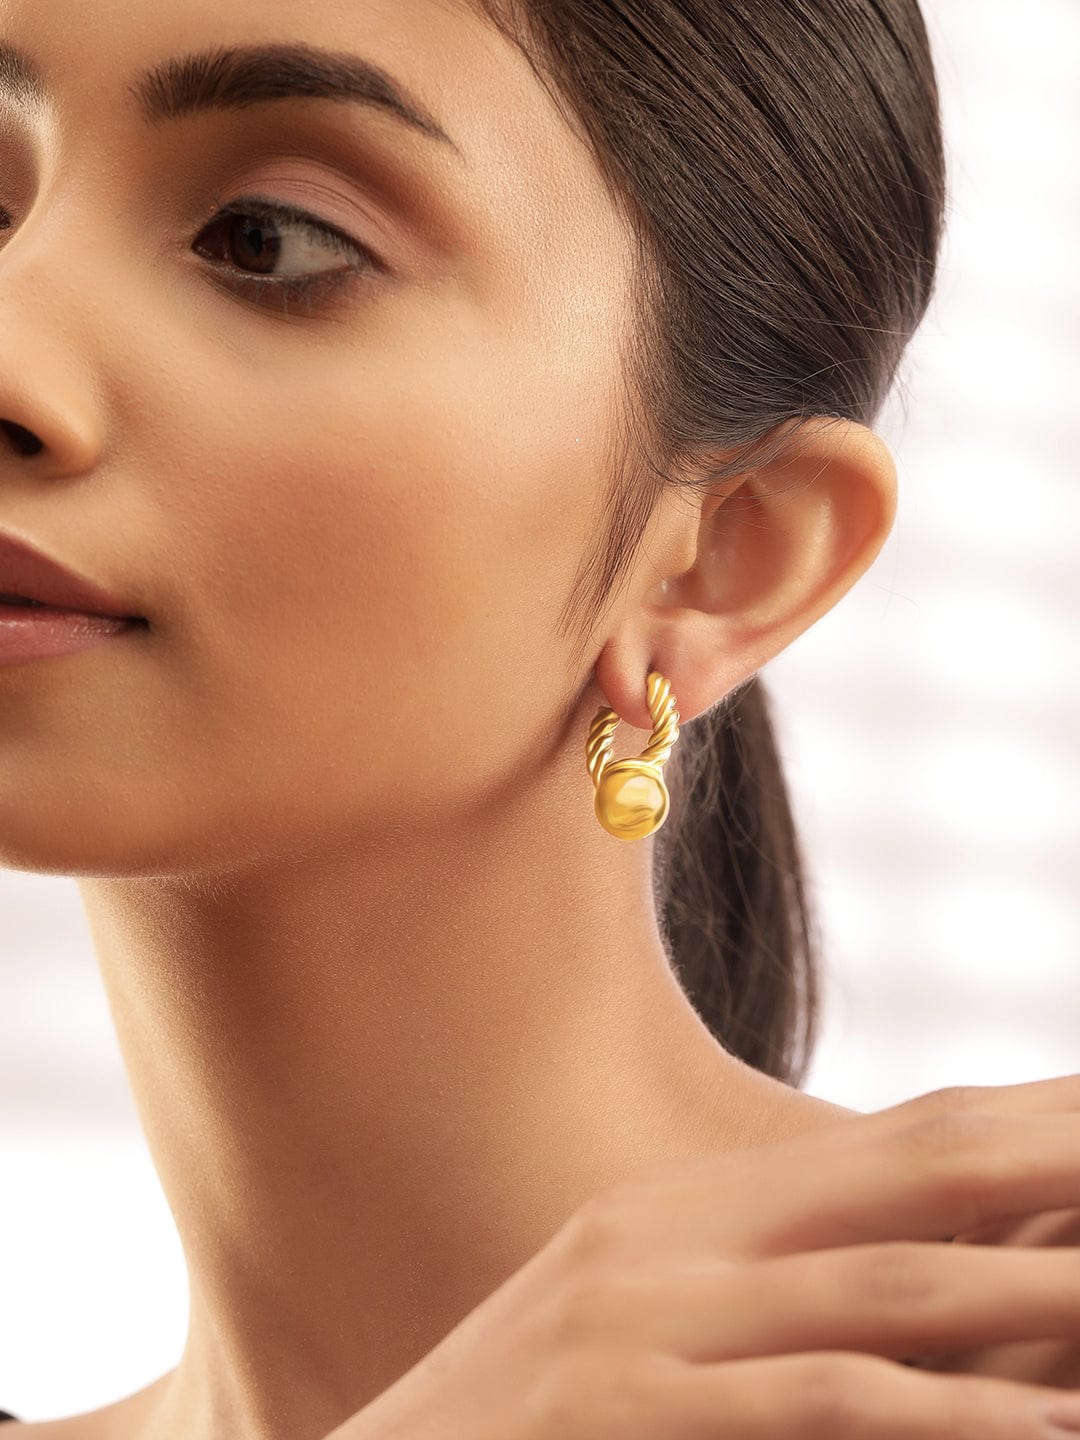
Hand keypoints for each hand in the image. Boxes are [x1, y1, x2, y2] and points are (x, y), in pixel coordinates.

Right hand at [326, 1075, 1079, 1439]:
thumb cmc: (524, 1426)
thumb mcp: (645, 1331)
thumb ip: (764, 1295)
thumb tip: (906, 1280)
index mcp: (688, 1205)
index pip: (894, 1141)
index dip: (1021, 1122)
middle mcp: (673, 1232)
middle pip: (905, 1173)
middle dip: (1046, 1158)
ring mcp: (644, 1313)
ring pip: (884, 1284)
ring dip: (1036, 1283)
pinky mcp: (620, 1406)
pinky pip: (817, 1403)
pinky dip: (943, 1413)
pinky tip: (1047, 1427)